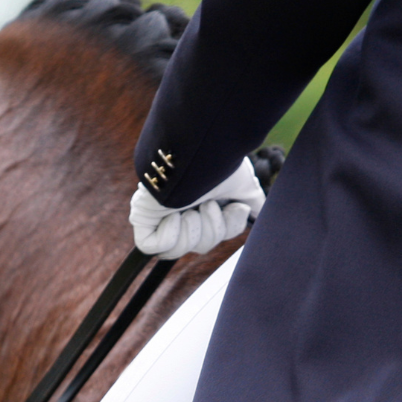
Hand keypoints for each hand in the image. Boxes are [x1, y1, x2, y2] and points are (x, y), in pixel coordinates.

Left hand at [129, 157, 266, 259]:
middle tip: (208, 204)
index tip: (233, 207)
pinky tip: (173, 213)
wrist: (198, 151)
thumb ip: (250, 202)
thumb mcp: (242, 186)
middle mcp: (181, 212)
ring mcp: (160, 217)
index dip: (226, 229)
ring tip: (191, 207)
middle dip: (210, 229)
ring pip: (178, 251)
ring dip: (192, 230)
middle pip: (200, 246)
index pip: (214, 238)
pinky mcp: (142, 222)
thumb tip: (259, 214)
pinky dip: (170, 234)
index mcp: (201, 206)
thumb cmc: (218, 163)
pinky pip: (154, 247)